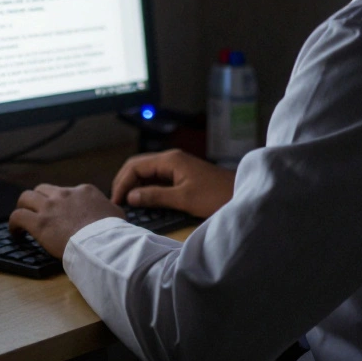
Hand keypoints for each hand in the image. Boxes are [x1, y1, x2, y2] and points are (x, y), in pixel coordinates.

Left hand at [8, 183, 124, 256]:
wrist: (104, 244)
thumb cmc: (113, 233)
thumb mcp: (117, 214)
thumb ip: (109, 209)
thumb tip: (111, 211)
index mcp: (83, 191)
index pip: (66, 191)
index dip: (60, 202)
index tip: (60, 213)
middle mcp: (64, 194)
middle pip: (42, 190)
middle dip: (38, 200)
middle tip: (37, 212)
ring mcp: (50, 207)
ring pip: (26, 197)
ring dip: (23, 207)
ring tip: (22, 219)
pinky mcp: (39, 222)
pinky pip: (17, 216)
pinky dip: (14, 223)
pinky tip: (16, 233)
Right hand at [110, 148, 234, 218]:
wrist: (245, 195)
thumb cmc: (216, 196)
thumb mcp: (184, 199)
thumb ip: (155, 196)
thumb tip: (130, 197)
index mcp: (169, 160)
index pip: (135, 166)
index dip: (122, 183)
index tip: (116, 201)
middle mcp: (171, 158)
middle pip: (139, 166)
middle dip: (125, 182)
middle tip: (117, 201)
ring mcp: (178, 166)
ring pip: (148, 172)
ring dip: (136, 185)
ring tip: (127, 202)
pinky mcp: (183, 174)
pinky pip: (158, 178)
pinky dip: (147, 187)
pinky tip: (144, 199)